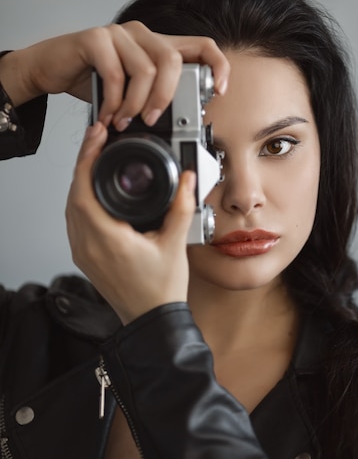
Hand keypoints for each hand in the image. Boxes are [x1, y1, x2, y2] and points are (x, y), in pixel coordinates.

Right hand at [0, 22, 229, 128]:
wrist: (50, 68)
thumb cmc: (92, 79)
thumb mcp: (130, 91)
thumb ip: (153, 96)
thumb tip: (179, 122)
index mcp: (158, 46)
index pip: (201, 46)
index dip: (218, 66)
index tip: (219, 92)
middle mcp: (142, 34)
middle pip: (173, 60)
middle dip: (166, 97)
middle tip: (152, 120)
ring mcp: (118, 33)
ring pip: (146, 68)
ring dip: (136, 104)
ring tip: (124, 121)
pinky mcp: (95, 38)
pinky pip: (115, 72)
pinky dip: (114, 101)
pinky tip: (109, 115)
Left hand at [66, 121, 195, 323]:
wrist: (151, 320)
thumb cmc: (161, 289)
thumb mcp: (175, 244)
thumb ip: (181, 206)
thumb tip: (186, 179)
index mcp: (107, 240)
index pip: (83, 190)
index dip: (87, 160)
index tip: (96, 139)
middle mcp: (88, 246)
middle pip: (72, 195)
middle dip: (83, 164)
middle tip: (97, 142)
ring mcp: (83, 253)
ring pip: (70, 208)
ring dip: (80, 182)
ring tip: (95, 160)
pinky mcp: (85, 258)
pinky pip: (74, 221)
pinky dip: (81, 200)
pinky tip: (93, 191)